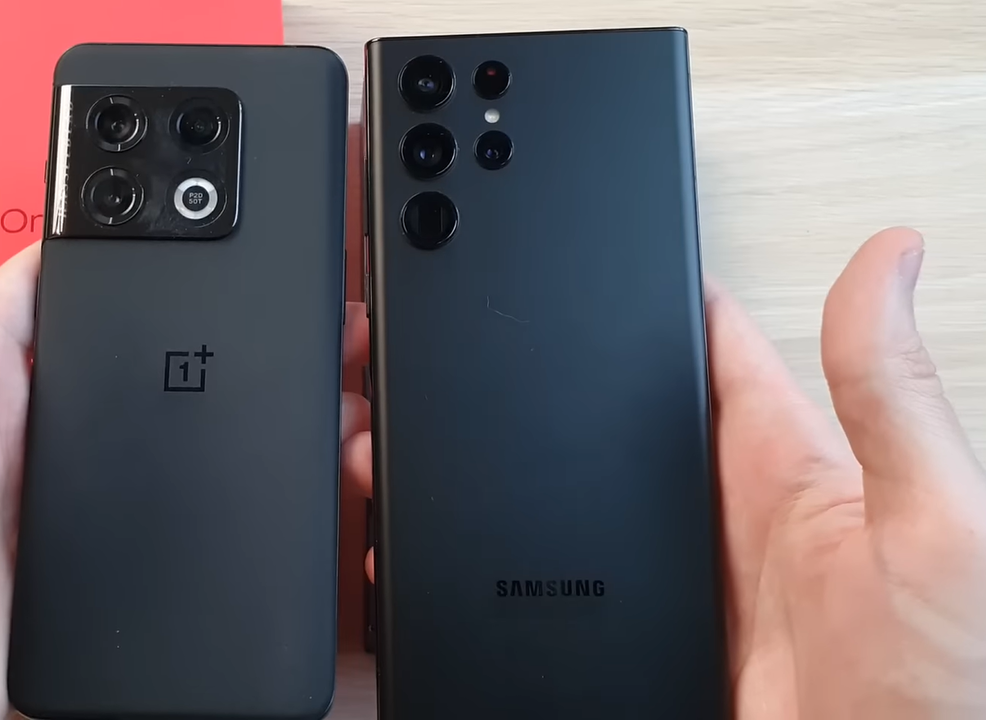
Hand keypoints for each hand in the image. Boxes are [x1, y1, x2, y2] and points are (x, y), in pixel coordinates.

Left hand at [0, 158, 376, 719]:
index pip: (57, 284)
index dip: (125, 243)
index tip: (199, 212)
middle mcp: (14, 443)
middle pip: (136, 362)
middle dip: (216, 329)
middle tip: (299, 309)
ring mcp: (51, 520)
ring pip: (167, 449)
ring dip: (232, 424)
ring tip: (313, 398)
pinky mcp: (73, 591)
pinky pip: (165, 542)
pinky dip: (216, 522)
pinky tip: (263, 506)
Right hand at [348, 227, 985, 716]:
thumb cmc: (955, 697)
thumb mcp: (938, 527)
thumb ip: (893, 399)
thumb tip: (887, 257)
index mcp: (809, 485)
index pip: (728, 368)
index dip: (678, 308)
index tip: (628, 257)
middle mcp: (749, 539)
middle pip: (646, 438)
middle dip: (583, 389)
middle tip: (516, 341)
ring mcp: (703, 604)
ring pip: (605, 518)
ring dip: (549, 482)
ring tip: (479, 441)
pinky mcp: (669, 662)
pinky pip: (587, 599)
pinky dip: (542, 574)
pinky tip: (505, 555)